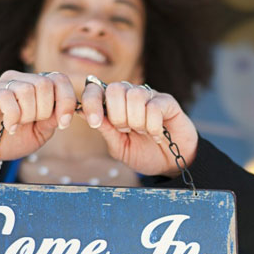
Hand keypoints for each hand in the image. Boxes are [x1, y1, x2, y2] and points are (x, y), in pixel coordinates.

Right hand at [0, 70, 77, 166]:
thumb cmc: (13, 139)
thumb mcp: (41, 132)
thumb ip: (53, 119)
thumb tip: (66, 109)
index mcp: (36, 86)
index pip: (59, 79)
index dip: (66, 100)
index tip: (63, 123)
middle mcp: (19, 80)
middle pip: (45, 84)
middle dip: (45, 111)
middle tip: (33, 124)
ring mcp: (2, 86)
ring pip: (27, 89)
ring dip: (28, 114)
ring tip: (19, 125)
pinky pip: (7, 98)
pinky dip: (13, 117)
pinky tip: (10, 127)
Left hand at [78, 80, 197, 176]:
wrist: (170, 164)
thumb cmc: (144, 154)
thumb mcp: (119, 146)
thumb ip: (105, 129)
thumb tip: (83, 112)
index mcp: (114, 105)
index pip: (96, 89)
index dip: (91, 102)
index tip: (94, 122)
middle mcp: (130, 96)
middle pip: (115, 88)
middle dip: (117, 115)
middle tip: (126, 130)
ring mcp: (149, 97)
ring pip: (135, 95)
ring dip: (136, 120)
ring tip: (143, 132)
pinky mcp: (167, 102)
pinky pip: (154, 106)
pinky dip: (153, 125)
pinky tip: (157, 134)